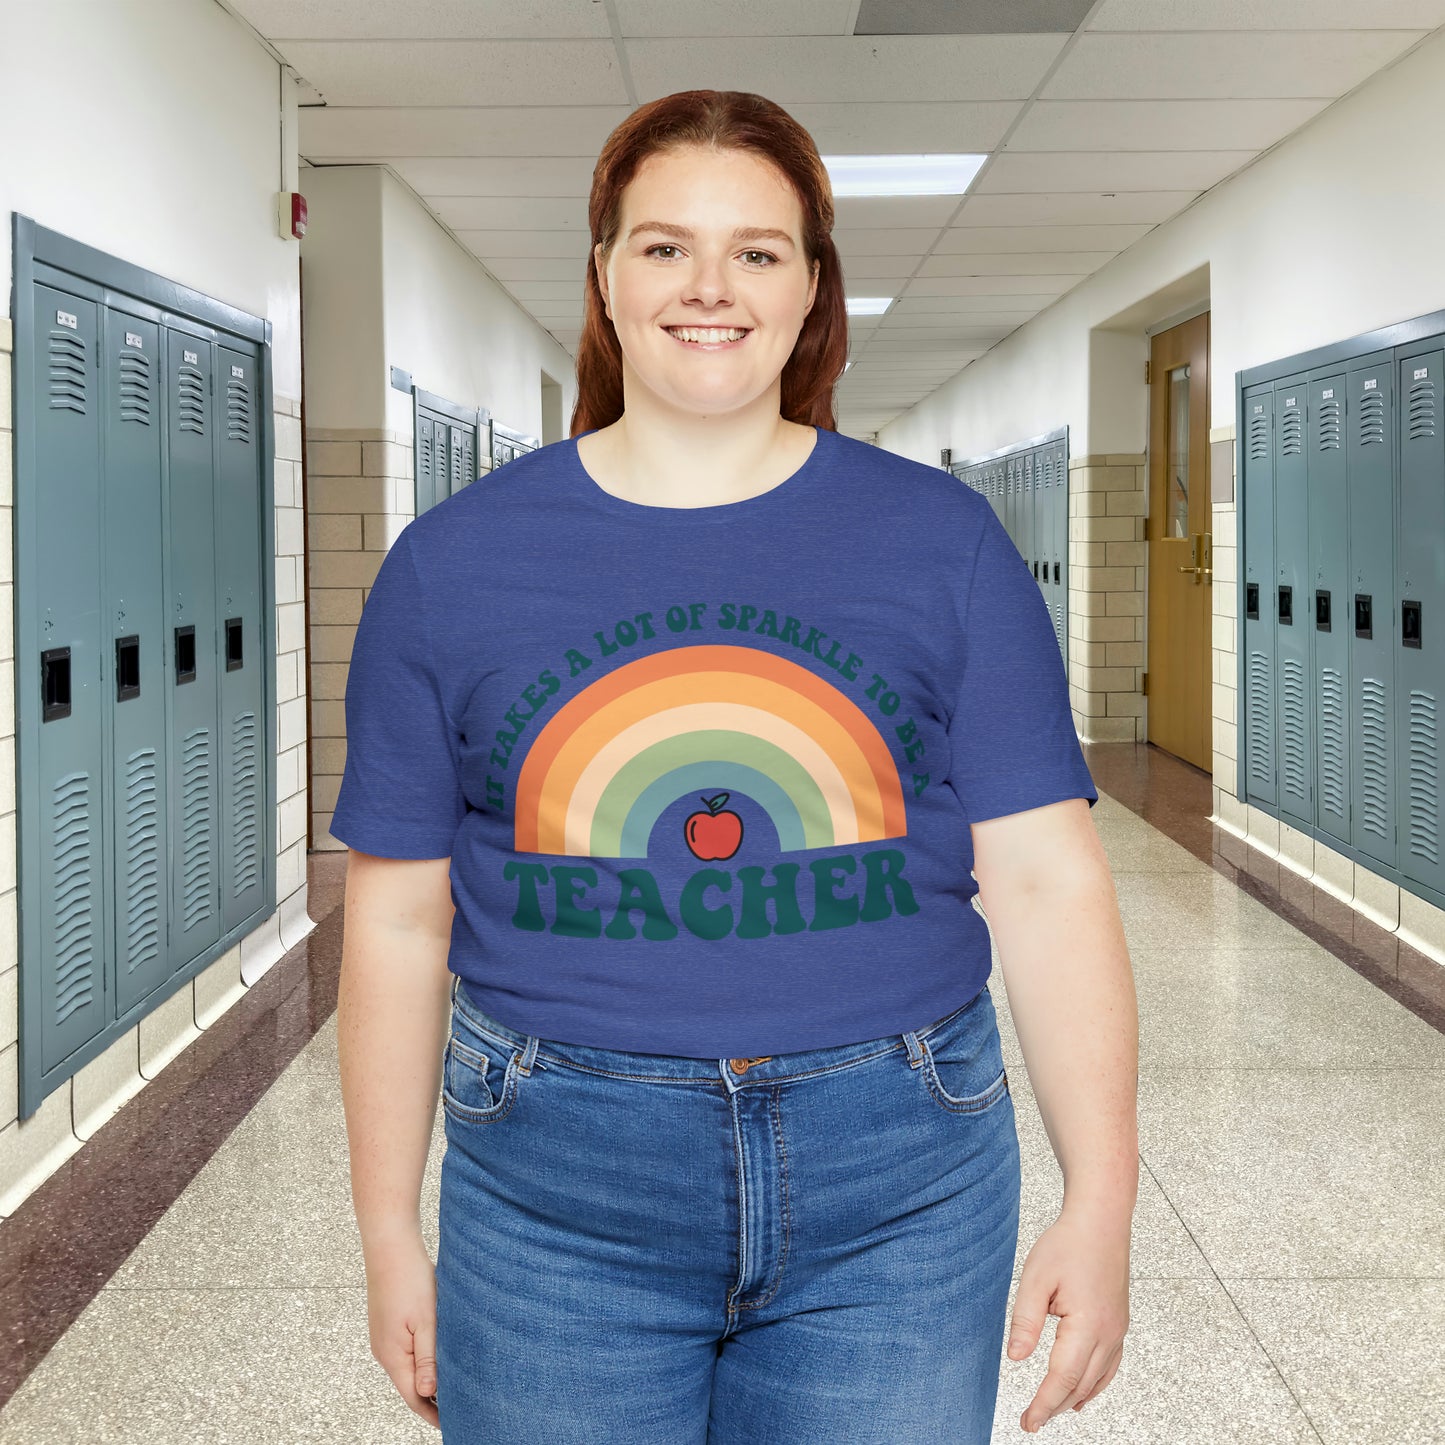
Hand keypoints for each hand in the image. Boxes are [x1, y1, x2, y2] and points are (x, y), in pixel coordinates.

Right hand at [363, 1228, 440, 1428]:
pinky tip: (438, 1353)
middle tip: (460, 1406)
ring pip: (409, 1367)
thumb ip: (428, 1358)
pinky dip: (422, 1358)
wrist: (390, 1245)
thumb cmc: (410, 1279)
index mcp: (393, 1356)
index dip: (432, 1413)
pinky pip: (406, 1350)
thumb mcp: (426, 1320)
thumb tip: (429, 1393)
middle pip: (410, 1385)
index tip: (453, 1423)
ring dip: (428, 1377)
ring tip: (453, 1383)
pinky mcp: (388, 1324)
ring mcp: (384, 1338)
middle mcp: (384, 1352)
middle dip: (432, 1398)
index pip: (413, 1397)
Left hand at [1005, 1198, 1131, 1431]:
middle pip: (1081, 1384)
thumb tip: (1015, 1358)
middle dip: (1055, 1406)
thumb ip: (1025, 1320)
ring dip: (1075, 1397)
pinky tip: (1084, 1390)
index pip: (1064, 1378)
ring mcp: (1118, 1330)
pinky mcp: (1119, 1322)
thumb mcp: (1036, 1278)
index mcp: (1088, 1326)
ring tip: (1052, 1411)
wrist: (1101, 1221)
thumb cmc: (1068, 1244)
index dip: (1044, 1404)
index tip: (1027, 1422)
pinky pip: (1110, 1365)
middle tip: (1031, 1421)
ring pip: (1098, 1378)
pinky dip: (1095, 1384)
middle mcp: (1109, 1334)